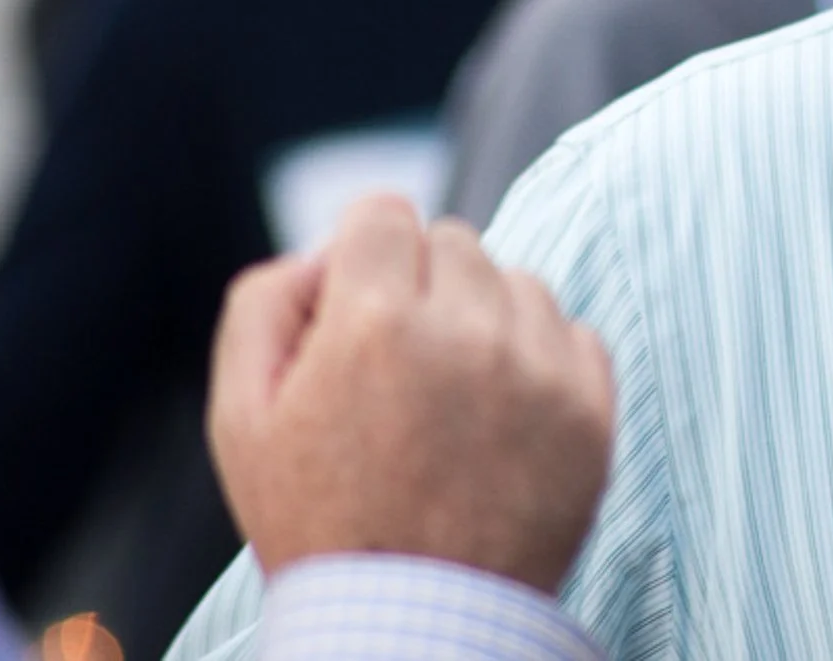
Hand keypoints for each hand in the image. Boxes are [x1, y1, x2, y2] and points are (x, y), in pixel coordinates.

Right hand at [206, 195, 615, 590]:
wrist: (412, 632)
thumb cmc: (320, 527)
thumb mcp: (241, 419)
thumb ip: (266, 303)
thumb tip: (324, 252)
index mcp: (374, 321)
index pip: (384, 213)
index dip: (361, 260)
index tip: (357, 317)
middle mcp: (466, 330)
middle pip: (452, 242)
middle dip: (421, 289)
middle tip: (399, 374)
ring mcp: (538, 369)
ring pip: (515, 283)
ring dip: (484, 322)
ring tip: (451, 406)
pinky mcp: (590, 410)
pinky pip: (572, 334)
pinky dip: (540, 362)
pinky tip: (501, 423)